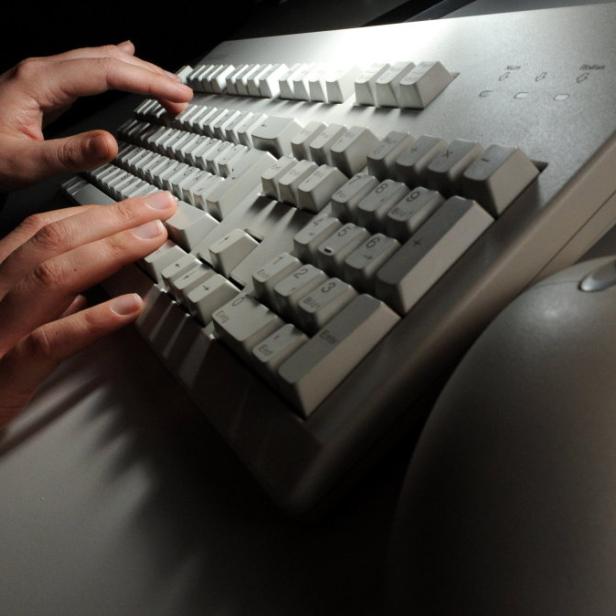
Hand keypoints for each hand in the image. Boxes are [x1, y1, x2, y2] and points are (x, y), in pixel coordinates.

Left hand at [0, 41, 192, 190]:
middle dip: (151, 74)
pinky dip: (116, 66)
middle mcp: (42, 72)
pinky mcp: (43, 88)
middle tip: (182, 94)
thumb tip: (112, 143)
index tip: (177, 95)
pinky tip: (123, 59)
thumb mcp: (24, 163)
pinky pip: (89, 68)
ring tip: (165, 83)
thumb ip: (69, 154)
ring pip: (100, 61)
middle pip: (107, 60)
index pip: (107, 72)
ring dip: (137, 71)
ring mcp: (42, 77)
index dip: (148, 82)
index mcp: (40, 82)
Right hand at [0, 191, 176, 427]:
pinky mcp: (3, 375)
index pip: (42, 230)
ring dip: (110, 253)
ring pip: (51, 278)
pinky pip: (48, 342)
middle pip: (52, 242)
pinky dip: (92, 321)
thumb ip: (47, 303)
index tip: (139, 207)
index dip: (95, 213)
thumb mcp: (8, 321)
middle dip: (113, 219)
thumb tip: (92, 285)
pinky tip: (130, 307)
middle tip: (160, 208)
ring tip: (152, 240)